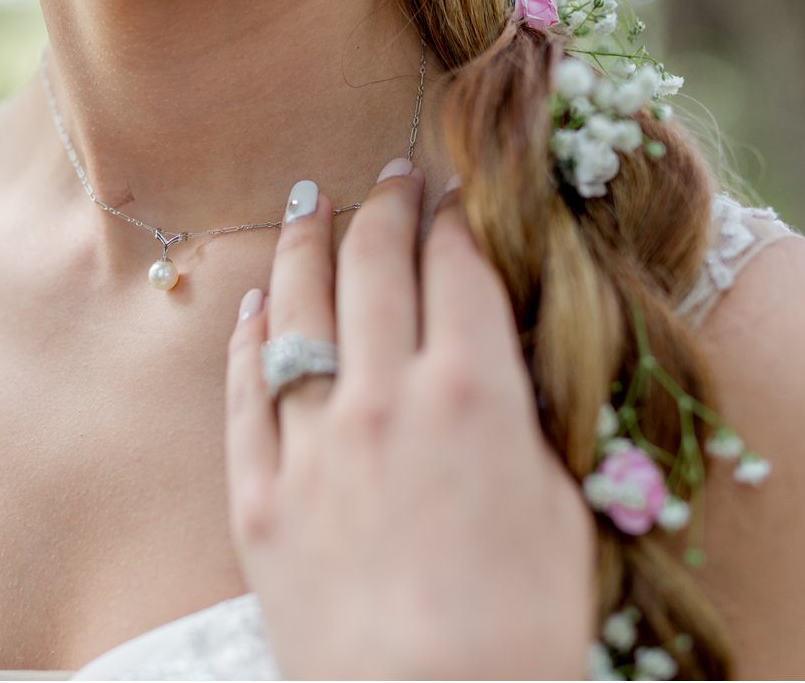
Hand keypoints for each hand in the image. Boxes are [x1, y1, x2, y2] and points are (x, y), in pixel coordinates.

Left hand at [224, 161, 595, 678]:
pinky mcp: (259, 494)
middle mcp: (384, 398)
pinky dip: (249, 339)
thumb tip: (496, 360)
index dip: (456, 219)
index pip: (458, 269)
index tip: (452, 194)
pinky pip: (245, 394)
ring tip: (309, 203)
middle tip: (390, 177)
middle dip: (386, 207)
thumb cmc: (520, 628)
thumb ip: (522, 419)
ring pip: (298, 312)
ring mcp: (311, 443)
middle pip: (375, 268)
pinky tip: (252, 304)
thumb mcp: (559, 509)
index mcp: (474, 394)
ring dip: (305, 245)